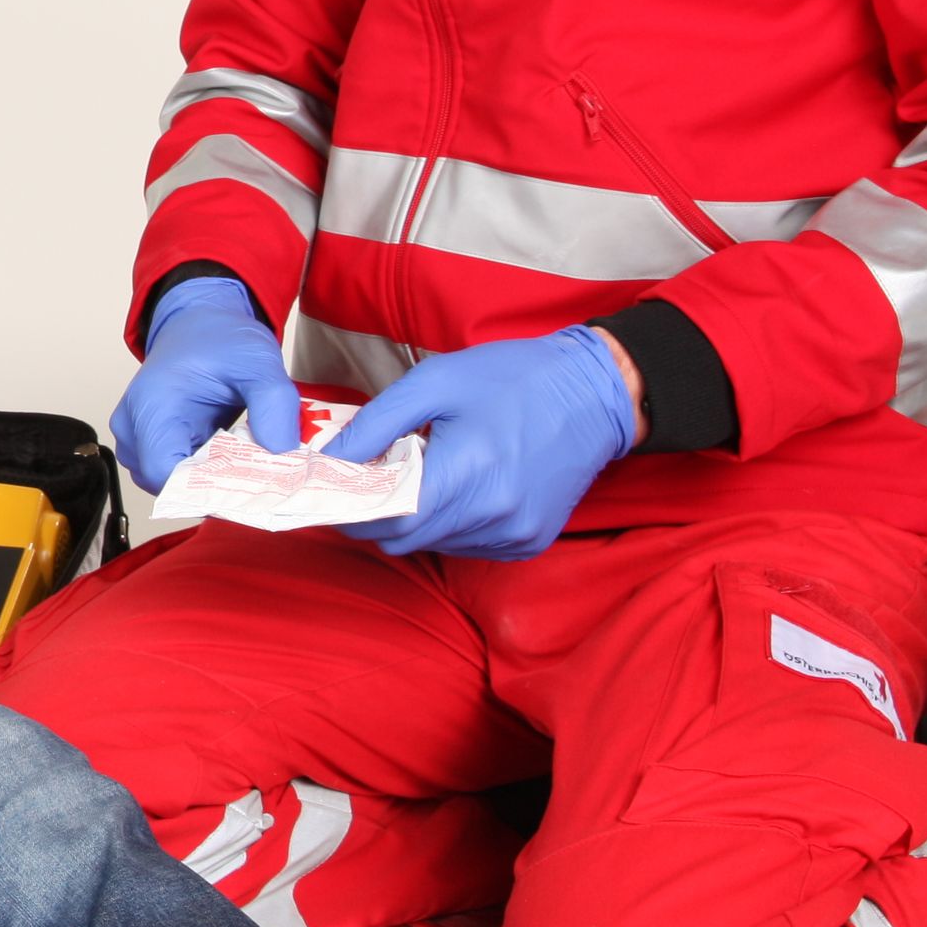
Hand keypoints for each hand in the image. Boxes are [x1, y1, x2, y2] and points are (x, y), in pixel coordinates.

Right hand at [111, 275, 301, 490]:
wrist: (200, 323)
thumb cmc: (219, 338)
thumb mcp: (259, 362)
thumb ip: (275, 405)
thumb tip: (282, 454)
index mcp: (152, 404)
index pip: (163, 473)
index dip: (207, 490)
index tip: (249, 487)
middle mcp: (133, 425)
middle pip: (165, 485)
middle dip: (213, 489)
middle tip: (257, 479)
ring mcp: (135, 436)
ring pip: (167, 485)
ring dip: (207, 484)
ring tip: (245, 468)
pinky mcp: (147, 443)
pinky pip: (170, 475)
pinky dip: (202, 475)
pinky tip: (231, 462)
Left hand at [323, 325, 639, 560]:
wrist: (595, 393)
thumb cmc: (512, 379)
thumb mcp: (434, 383)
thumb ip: (376, 424)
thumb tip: (331, 459)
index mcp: (466, 475)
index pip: (382, 520)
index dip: (349, 507)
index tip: (332, 488)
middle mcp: (492, 516)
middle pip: (402, 539)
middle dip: (375, 514)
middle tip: (371, 477)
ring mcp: (514, 535)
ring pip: (432, 545)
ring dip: (414, 518)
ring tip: (424, 472)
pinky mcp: (529, 542)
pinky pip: (467, 546)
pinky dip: (449, 524)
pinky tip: (461, 486)